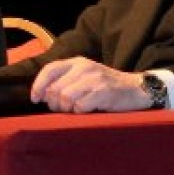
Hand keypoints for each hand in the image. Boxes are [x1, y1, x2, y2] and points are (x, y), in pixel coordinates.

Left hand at [29, 57, 150, 112]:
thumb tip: (41, 95)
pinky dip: (81, 112)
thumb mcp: (84, 76)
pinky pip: (80, 106)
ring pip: (65, 98)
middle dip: (55, 103)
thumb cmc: (105, 86)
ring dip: (67, 109)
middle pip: (55, 88)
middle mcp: (84, 67)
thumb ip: (64, 81)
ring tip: (76, 109)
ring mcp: (94, 79)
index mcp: (76, 62)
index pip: (49, 70)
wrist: (136, 89)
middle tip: (64, 109)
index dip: (38, 85)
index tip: (36, 99)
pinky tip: (88, 110)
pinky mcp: (103, 92)